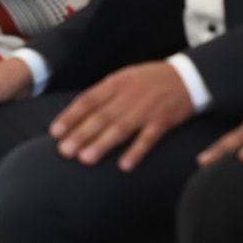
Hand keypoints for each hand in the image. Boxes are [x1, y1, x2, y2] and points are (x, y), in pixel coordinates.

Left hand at [50, 62, 196, 170]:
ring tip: (84, 159)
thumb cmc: (150, 80)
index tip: (55, 132)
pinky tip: (124, 166)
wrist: (188, 76)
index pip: (88, 100)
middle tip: (64, 151)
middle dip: (81, 134)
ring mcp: (146, 109)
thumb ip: (103, 94)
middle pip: (101, 116)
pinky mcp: (163, 121)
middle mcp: (128, 95)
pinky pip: (148, 138)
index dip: (70, 117)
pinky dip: (136, 152)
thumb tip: (78, 112)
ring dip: (102, 144)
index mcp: (115, 83)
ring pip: (120, 128)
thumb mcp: (124, 78)